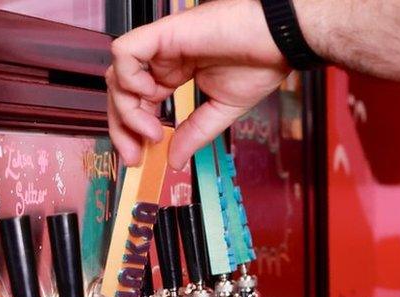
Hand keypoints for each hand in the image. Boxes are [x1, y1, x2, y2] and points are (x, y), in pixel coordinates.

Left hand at [107, 0, 289, 168]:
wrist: (282, 40)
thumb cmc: (261, 62)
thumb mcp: (220, 111)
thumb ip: (194, 134)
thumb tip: (174, 161)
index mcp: (173, 74)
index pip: (136, 103)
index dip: (131, 131)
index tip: (138, 157)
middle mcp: (162, 60)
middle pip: (120, 93)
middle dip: (122, 128)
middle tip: (134, 155)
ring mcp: (160, 46)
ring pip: (118, 76)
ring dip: (128, 110)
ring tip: (152, 130)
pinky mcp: (163, 32)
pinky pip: (125, 52)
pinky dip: (129, 77)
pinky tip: (151, 94)